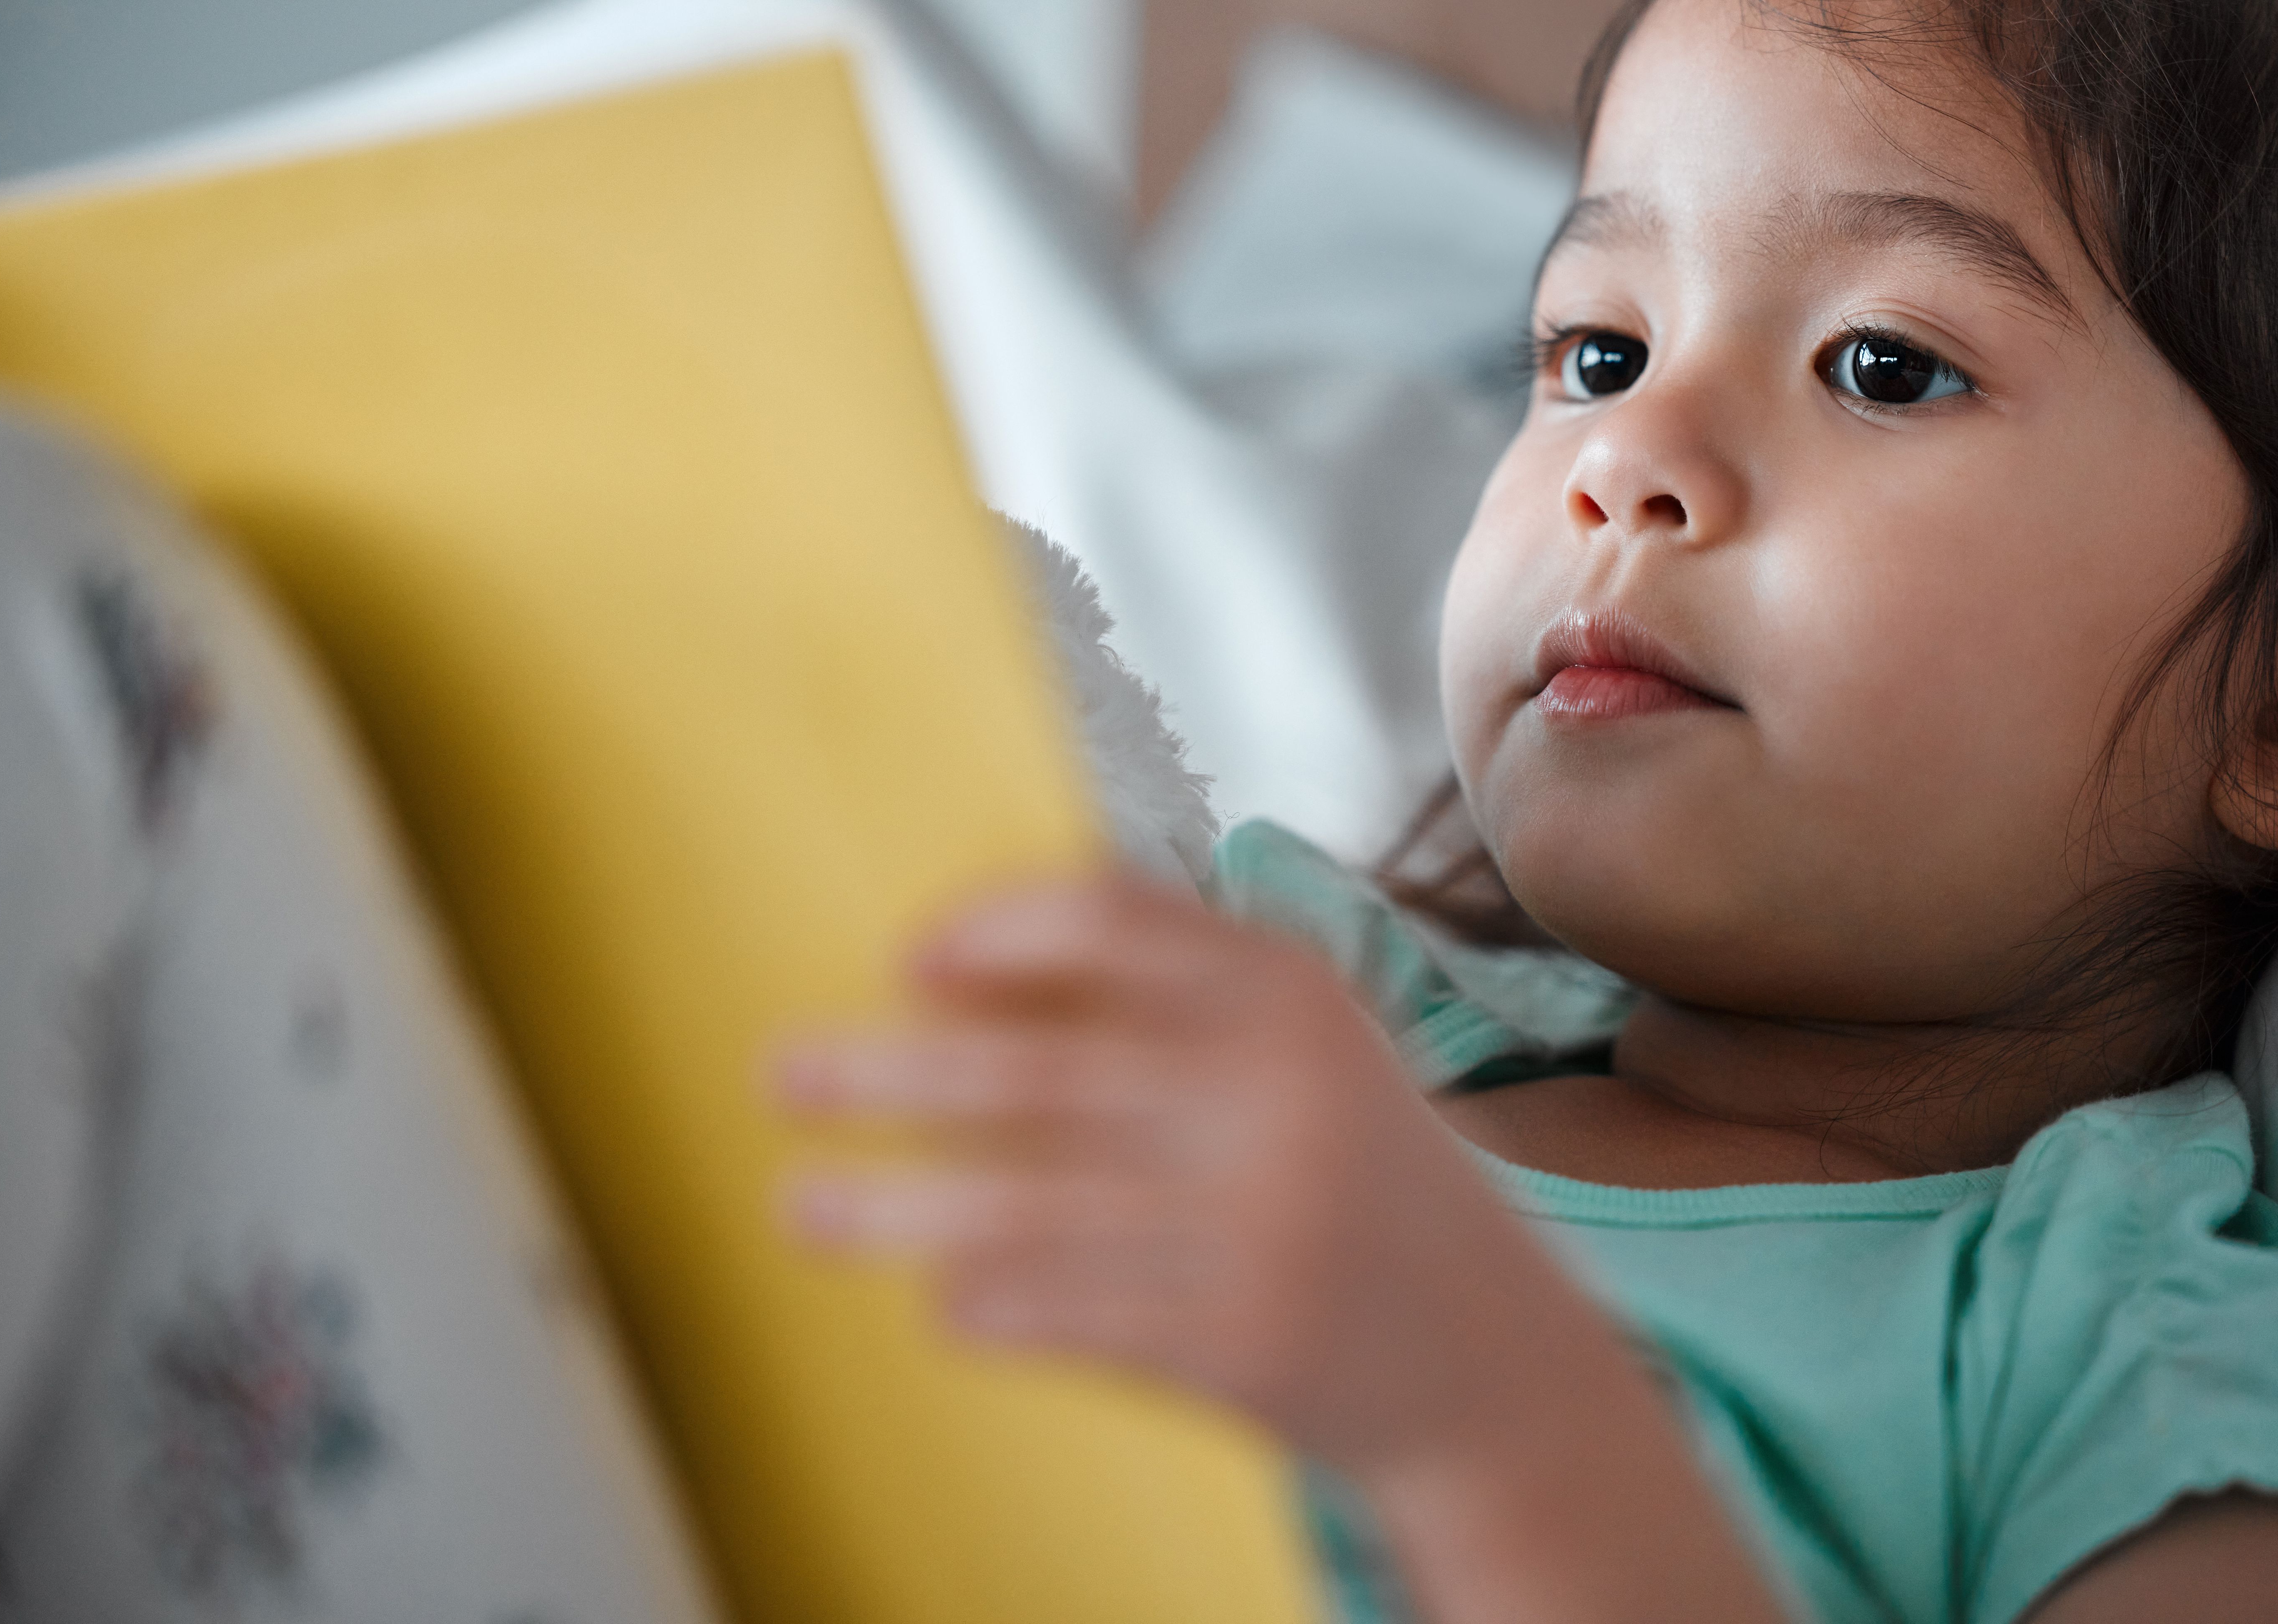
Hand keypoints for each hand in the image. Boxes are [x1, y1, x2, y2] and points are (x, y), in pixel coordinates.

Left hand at [773, 874, 1575, 1477]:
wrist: (1493, 1360)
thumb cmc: (1366, 1181)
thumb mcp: (1315, 1052)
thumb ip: (1188, 990)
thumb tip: (977, 966)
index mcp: (1295, 994)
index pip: (1111, 916)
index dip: (993, 929)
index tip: (907, 959)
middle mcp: (1280, 1096)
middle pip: (1039, 1069)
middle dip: (891, 1076)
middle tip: (784, 1073)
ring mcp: (1264, 1225)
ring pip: (1029, 1209)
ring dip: (895, 1210)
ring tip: (802, 1207)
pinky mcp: (1245, 1343)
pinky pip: (1073, 1313)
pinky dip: (988, 1303)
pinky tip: (935, 1297)